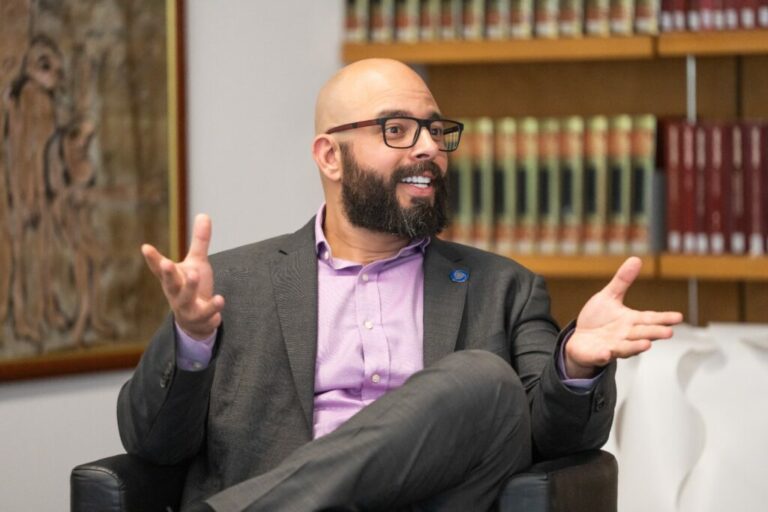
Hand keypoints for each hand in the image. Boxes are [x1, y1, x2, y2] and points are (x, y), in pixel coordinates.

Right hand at [141, 214, 224, 339]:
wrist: (196, 320)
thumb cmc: (193, 287)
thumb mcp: (197, 262)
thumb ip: (199, 241)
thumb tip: (204, 214)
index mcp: (172, 278)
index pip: (159, 268)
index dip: (152, 258)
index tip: (145, 247)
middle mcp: (175, 292)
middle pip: (169, 283)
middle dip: (167, 273)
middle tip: (166, 262)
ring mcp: (186, 306)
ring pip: (185, 298)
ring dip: (189, 286)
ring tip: (195, 274)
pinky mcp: (199, 317)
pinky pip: (206, 313)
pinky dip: (213, 307)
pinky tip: (220, 299)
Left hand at [565, 257, 683, 377]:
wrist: (580, 339)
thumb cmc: (597, 319)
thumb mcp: (609, 296)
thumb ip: (622, 281)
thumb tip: (636, 259)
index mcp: (630, 321)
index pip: (650, 319)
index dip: (664, 318)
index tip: (678, 317)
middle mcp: (625, 335)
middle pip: (642, 334)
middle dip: (654, 333)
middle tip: (668, 333)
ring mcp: (612, 346)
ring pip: (626, 348)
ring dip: (635, 347)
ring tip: (646, 345)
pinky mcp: (597, 354)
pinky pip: (601, 356)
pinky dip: (603, 355)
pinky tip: (605, 353)